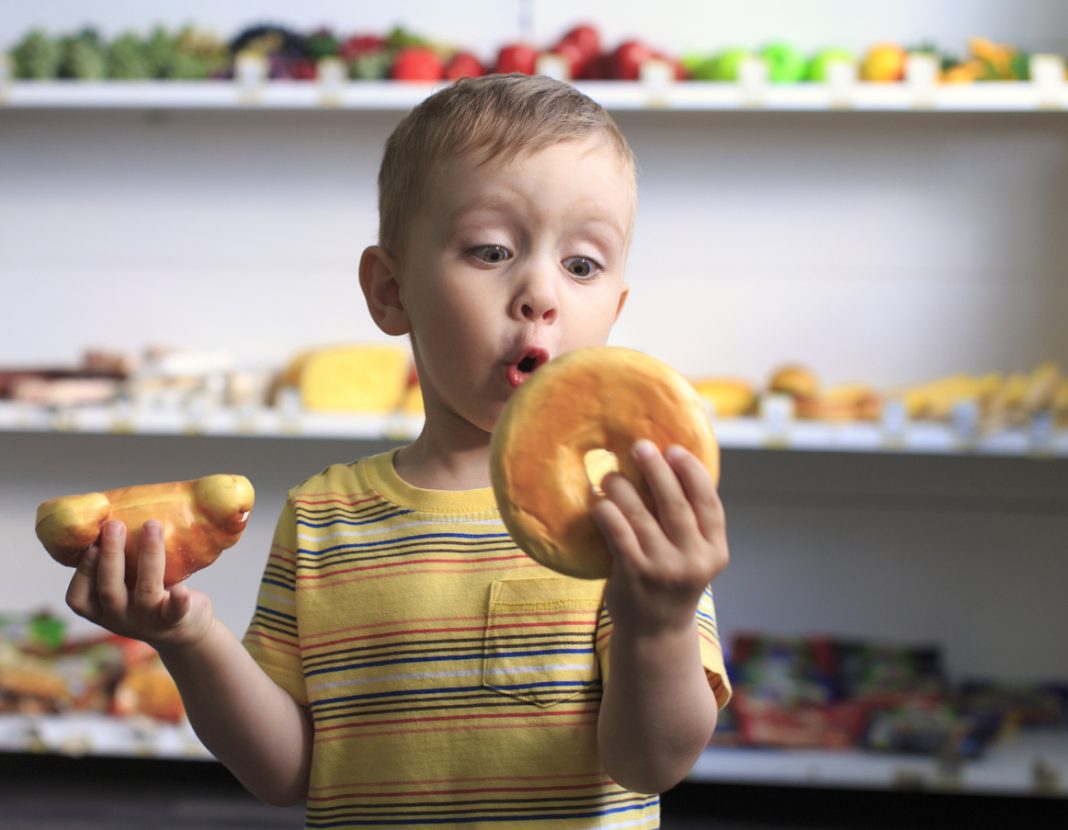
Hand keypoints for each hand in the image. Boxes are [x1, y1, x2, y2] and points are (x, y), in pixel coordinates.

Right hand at [65, 519, 214, 650]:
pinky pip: (175, 612)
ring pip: (145, 589)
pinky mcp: (175, 620)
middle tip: (113, 524)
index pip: (79, 598)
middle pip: (109, 589)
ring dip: (148, 555)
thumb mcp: (125, 587)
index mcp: (101, 610)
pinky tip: (182, 589)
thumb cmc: (149, 597)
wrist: (184, 629)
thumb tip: (110, 513)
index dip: (83, 571)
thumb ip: (116, 564)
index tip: (91, 544)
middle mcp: (120, 618)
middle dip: (111, 555)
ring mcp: (148, 620)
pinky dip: (178, 600)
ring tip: (152, 525)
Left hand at [591, 439, 728, 634]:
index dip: (692, 472)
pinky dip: (605, 509)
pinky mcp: (633, 574)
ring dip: (622, 487)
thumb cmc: (670, 582)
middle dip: (656, 469)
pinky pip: (617, 530)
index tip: (674, 450)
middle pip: (675, 503)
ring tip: (610, 474)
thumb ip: (689, 523)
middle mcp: (693, 560)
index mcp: (715, 551)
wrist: (654, 632)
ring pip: (640, 513)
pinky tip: (596, 499)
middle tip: (639, 446)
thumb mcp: (693, 557)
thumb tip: (668, 467)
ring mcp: (663, 568)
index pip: (709, 503)